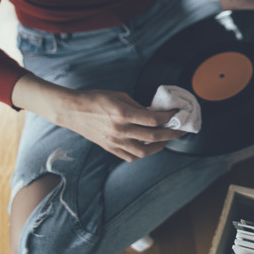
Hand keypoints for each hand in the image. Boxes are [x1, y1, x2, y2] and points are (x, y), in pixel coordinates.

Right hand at [12, 75, 184, 161]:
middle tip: (180, 130)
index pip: (154, 119)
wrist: (73, 111)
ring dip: (159, 147)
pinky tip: (147, 146)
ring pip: (144, 152)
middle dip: (171, 134)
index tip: (175, 114)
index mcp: (123, 114)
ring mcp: (115, 142)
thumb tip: (154, 113)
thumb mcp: (119, 96)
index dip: (168, 117)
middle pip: (153, 136)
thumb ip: (138, 106)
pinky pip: (130, 157)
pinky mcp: (110, 148)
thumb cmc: (95, 99)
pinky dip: (142, 153)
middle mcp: (120, 130)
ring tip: (165, 140)